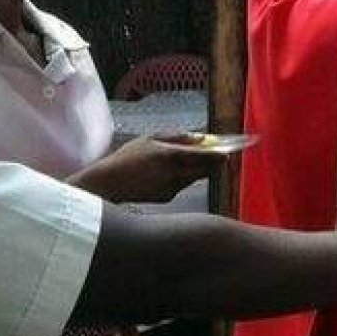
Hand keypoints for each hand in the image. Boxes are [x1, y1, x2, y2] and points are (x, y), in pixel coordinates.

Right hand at [68, 134, 221, 203]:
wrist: (108, 184)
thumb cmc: (127, 157)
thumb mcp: (151, 139)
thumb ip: (177, 137)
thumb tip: (201, 137)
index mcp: (171, 156)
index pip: (205, 156)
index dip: (219, 155)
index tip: (228, 153)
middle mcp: (174, 174)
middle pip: (205, 170)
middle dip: (212, 164)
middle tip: (216, 157)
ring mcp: (172, 188)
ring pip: (195, 178)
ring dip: (196, 170)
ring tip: (181, 162)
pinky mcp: (167, 198)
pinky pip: (181, 186)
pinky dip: (181, 179)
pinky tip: (164, 174)